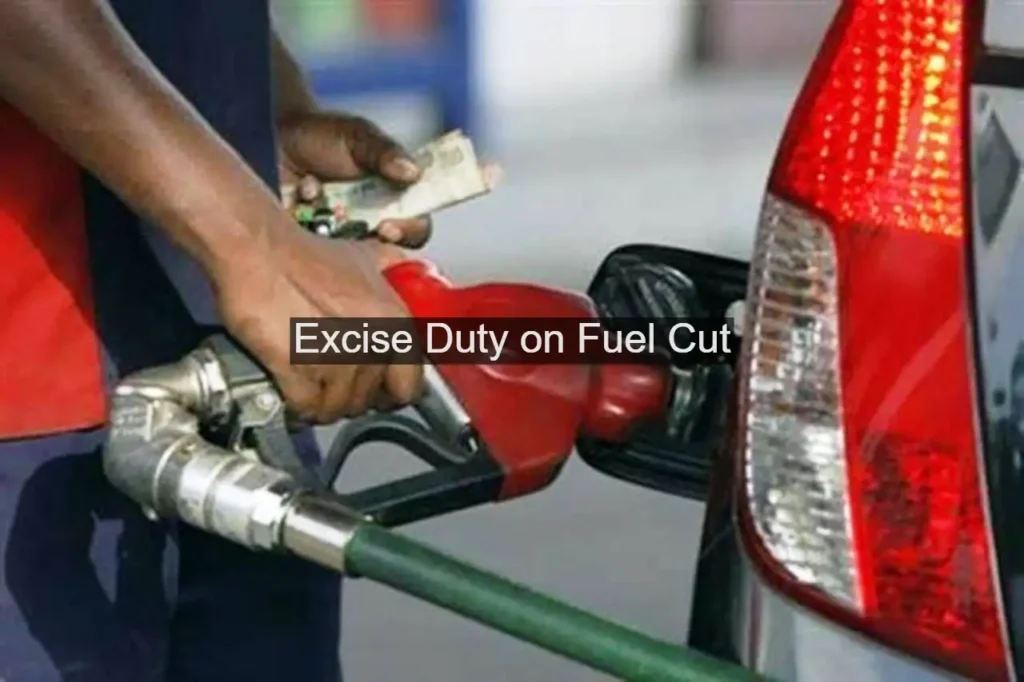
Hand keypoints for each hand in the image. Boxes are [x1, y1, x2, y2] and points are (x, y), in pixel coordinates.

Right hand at [211, 223, 423, 422]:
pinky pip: (307, 408)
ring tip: (306, 379)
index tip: (375, 390)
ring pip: (336, 409)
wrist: (257, 248)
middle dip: (347, 394)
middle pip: (367, 400)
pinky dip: (297, 404)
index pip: (410, 387)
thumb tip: (411, 273)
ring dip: (320, 400)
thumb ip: (395, 270)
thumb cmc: (304, 254)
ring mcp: (339, 359)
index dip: (389, 391)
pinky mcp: (301, 369)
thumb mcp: (367, 255)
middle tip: (329, 376)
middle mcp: (374, 343)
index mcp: (396, 321)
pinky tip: (290, 387)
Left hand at [277, 111, 431, 247]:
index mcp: (390, 198)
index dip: (409, 230)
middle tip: (362, 225)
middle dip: (372, 237)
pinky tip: (301, 190)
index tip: (392, 226)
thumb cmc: (325, 134)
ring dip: (333, 223)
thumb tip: (412, 172)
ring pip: (348, 249)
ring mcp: (339, 232)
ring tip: (316, 190)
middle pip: (386, 246)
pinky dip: (305, 216)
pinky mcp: (309, 238)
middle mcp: (368, 220)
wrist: (277, 134)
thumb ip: (385, 152)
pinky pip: (311, 243)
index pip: (415, 225)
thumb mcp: (358, 135)